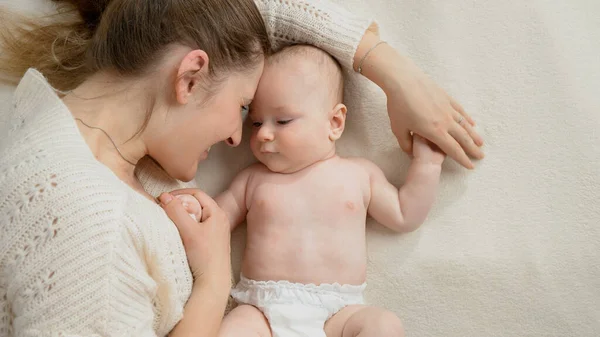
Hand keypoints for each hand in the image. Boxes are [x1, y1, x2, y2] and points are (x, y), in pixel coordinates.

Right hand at [159, 189, 230, 283]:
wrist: (213, 282)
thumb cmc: (205, 256)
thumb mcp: (188, 231)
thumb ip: (176, 211)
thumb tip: (165, 196)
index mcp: (217, 212)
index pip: (197, 193)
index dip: (179, 193)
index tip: (164, 199)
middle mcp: (219, 219)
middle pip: (196, 204)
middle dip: (179, 204)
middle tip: (164, 209)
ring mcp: (216, 231)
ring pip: (195, 216)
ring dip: (182, 216)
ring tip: (168, 220)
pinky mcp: (211, 242)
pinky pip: (196, 227)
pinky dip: (186, 226)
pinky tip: (177, 233)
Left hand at [354, 32, 483, 168]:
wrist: (403, 80)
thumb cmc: (398, 106)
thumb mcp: (398, 129)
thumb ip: (406, 144)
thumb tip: (412, 154)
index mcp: (434, 132)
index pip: (452, 149)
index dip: (462, 159)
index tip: (470, 166)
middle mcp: (445, 122)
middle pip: (463, 138)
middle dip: (472, 149)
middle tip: (481, 157)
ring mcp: (448, 108)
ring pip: (465, 125)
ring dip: (474, 135)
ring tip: (480, 143)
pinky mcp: (447, 98)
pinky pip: (461, 111)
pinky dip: (467, 118)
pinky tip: (472, 123)